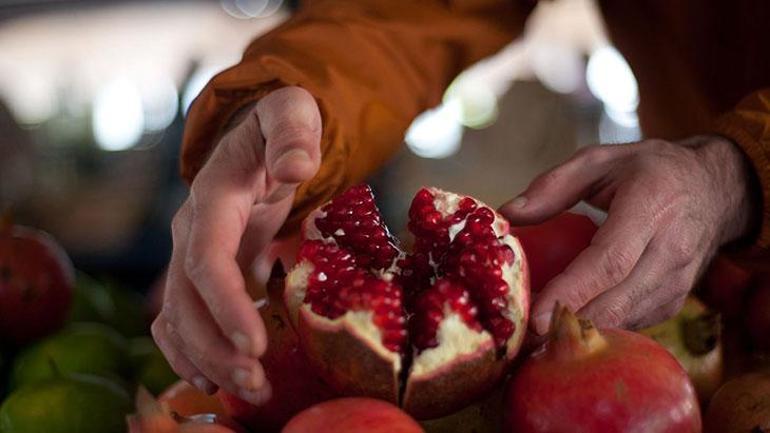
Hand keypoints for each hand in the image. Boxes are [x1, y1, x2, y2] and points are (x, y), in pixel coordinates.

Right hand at [152, 87, 321, 403]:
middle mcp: (193, 228)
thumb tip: (296, 167)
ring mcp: (191, 251)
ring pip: (179, 315)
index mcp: (213, 196)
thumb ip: (293, 133)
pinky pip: (179, 315)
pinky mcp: (201, 269)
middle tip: (257, 385)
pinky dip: (189, 350)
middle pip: (187, 299)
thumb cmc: (278, 124)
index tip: (255, 343)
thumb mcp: (291, 112)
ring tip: (247, 391)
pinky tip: (212, 379)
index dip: (226, 303)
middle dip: (216, 347)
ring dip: (205, 358)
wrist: (255, 134)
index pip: (208, 258)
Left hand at [500, 136, 757, 334]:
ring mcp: (679, 281)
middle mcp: (671, 249)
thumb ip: (552, 186)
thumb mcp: (600, 160)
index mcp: (650, 207)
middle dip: (570, 323)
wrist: (714, 189)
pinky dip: (600, 328)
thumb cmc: (649, 171)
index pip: (609, 261)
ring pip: (626, 319)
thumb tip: (508, 214)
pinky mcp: (676, 301)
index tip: (536, 316)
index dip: (571, 292)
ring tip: (539, 335)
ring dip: (582, 331)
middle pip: (618, 300)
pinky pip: (633, 322)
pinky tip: (569, 326)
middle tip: (525, 336)